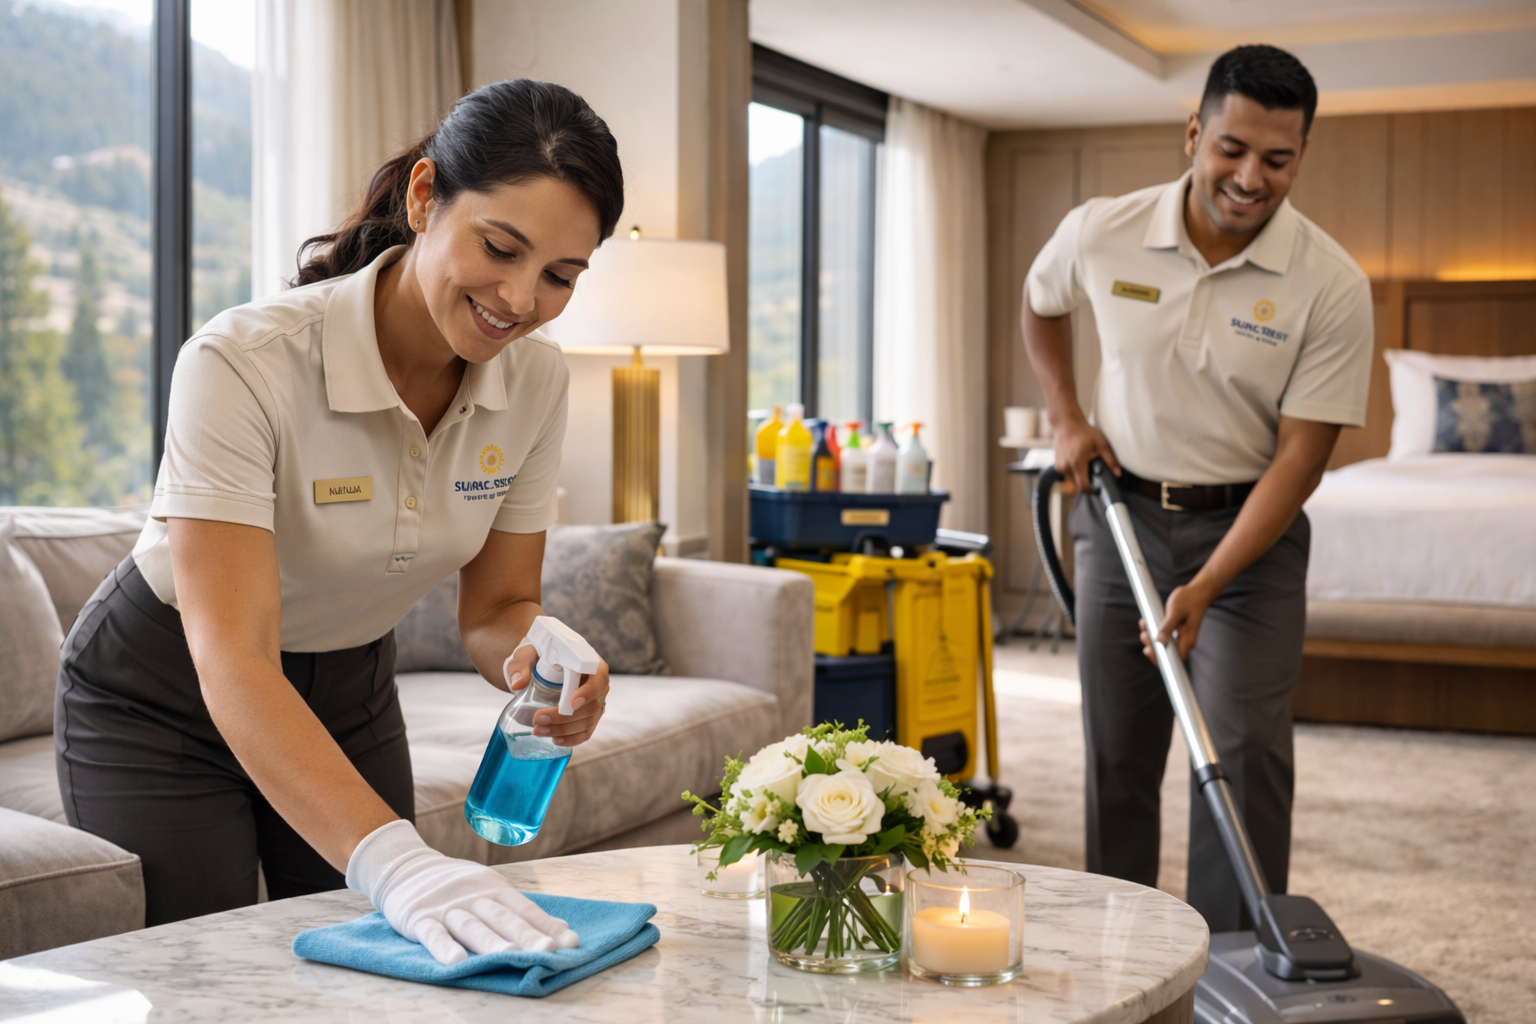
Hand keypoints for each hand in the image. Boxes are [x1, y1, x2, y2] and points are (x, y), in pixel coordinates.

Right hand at [348, 819, 577, 964]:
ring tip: (510, 957)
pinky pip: (432, 934)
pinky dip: (443, 947)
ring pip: (471, 927)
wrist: (405, 867)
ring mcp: (447, 907)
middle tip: (548, 951)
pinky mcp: (418, 918)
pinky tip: (456, 961)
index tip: (570, 943)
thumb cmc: (459, 886)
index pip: (525, 910)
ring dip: (491, 942)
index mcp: (495, 889)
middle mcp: (474, 897)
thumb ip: (523, 912)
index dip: (546, 926)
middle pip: (503, 918)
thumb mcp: (492, 890)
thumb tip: (563, 931)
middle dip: (526, 936)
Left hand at [503, 644, 610, 746]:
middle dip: (565, 716)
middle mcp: (597, 682)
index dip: (588, 692)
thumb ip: (520, 665)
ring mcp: (595, 700)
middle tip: (538, 718)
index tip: (571, 703)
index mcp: (589, 660)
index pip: (598, 676)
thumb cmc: (538, 656)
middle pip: (592, 705)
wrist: (541, 666)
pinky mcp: (589, 715)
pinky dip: (571, 738)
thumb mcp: (527, 654)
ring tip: (538, 730)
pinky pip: (586, 731)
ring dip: (563, 730)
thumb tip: (518, 684)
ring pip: (588, 721)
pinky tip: (555, 740)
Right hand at [1052, 414, 1120, 492]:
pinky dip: (1074, 471)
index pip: (1083, 486)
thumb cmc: (1083, 432)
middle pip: (1078, 484)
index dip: (1092, 491)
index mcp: (1077, 463)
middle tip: (1094, 471)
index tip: (1098, 490)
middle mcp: (1066, 467)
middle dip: (1087, 481)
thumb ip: (1110, 461)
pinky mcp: (1057, 464)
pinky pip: (1067, 474)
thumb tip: (1118, 474)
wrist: (1066, 423)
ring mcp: (1060, 466)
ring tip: (1085, 463)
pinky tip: (1078, 460)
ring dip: (1080, 476)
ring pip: (1072, 480)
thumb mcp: (1101, 444)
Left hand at [1138, 581, 1213, 662]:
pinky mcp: (1175, 632)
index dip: (1160, 659)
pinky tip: (1146, 622)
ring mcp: (1180, 637)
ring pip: (1162, 645)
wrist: (1197, 592)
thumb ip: (1167, 627)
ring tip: (1144, 625)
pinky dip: (1152, 631)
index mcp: (1188, 640)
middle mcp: (1184, 641)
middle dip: (1152, 647)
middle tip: (1144, 634)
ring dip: (1150, 637)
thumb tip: (1160, 641)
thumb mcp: (1175, 611)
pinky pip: (1162, 636)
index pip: (1174, 659)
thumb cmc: (1188, 599)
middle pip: (1166, 654)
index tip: (1148, 650)